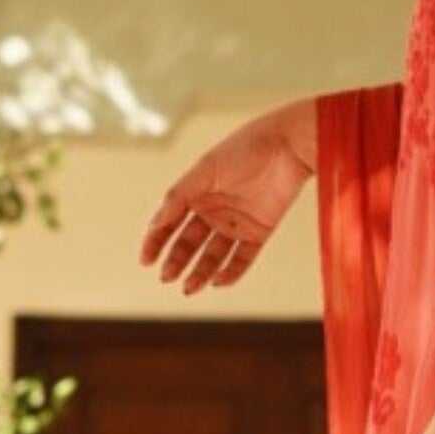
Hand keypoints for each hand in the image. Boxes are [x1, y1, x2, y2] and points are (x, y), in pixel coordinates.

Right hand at [138, 97, 318, 295]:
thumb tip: (155, 223)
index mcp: (195, 193)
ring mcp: (235, 223)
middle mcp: (213, 210)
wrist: (289, 145)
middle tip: (167, 277)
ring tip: (189, 288)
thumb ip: (179, 196)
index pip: (169, 223)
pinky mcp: (259, 231)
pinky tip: (217, 282)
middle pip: (189, 243)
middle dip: (177, 261)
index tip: (145, 261)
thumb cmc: (245, 149)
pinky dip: (231, 272)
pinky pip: (242, 258)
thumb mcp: (205, 171)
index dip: (156, 242)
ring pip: (213, 255)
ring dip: (200, 272)